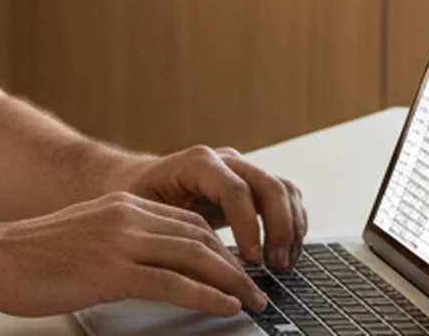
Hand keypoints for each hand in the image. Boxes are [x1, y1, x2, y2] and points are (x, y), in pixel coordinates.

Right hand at [0, 192, 267, 318]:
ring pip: (195, 257)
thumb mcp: (81, 238)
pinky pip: (174, 283)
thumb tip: (143, 270)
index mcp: (120, 206)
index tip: (235, 268)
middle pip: (199, 237)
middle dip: (234, 265)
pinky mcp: (112, 270)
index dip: (218, 247)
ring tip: (252, 301)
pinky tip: (225, 307)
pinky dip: (207, 296)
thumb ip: (115, 244)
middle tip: (255, 288)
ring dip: (231, 282)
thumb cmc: (26, 256)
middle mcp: (126, 217)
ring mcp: (120, 242)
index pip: (186, 222)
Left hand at [122, 145, 307, 269]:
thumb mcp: (141, 212)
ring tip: (282, 264)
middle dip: (279, 229)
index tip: (251, 261)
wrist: (136, 180)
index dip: (248, 226)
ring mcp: (242, 169)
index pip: (235, 190)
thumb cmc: (136, 196)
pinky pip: (285, 198)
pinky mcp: (252, 184)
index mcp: (197, 162)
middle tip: (274, 265)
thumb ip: (166, 231)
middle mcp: (225, 160)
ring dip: (291, 228)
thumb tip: (190, 267)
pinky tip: (285, 254)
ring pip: (284, 190)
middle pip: (269, 186)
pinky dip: (292, 225)